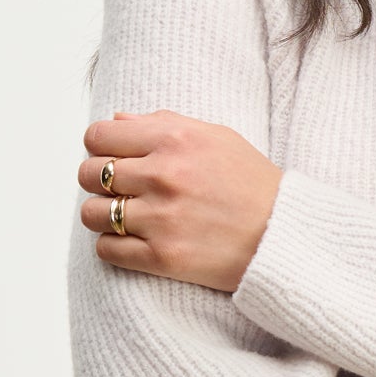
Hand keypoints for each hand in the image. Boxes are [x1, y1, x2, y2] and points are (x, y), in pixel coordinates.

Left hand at [77, 108, 282, 292]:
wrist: (286, 235)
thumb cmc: (252, 184)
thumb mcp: (217, 137)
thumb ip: (164, 123)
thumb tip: (117, 120)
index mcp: (174, 139)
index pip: (98, 136)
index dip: (100, 147)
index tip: (113, 158)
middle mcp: (164, 175)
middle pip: (89, 173)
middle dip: (98, 182)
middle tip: (121, 190)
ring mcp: (161, 218)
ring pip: (91, 213)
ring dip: (103, 216)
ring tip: (126, 218)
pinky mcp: (163, 257)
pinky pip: (107, 250)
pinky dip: (114, 247)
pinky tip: (134, 242)